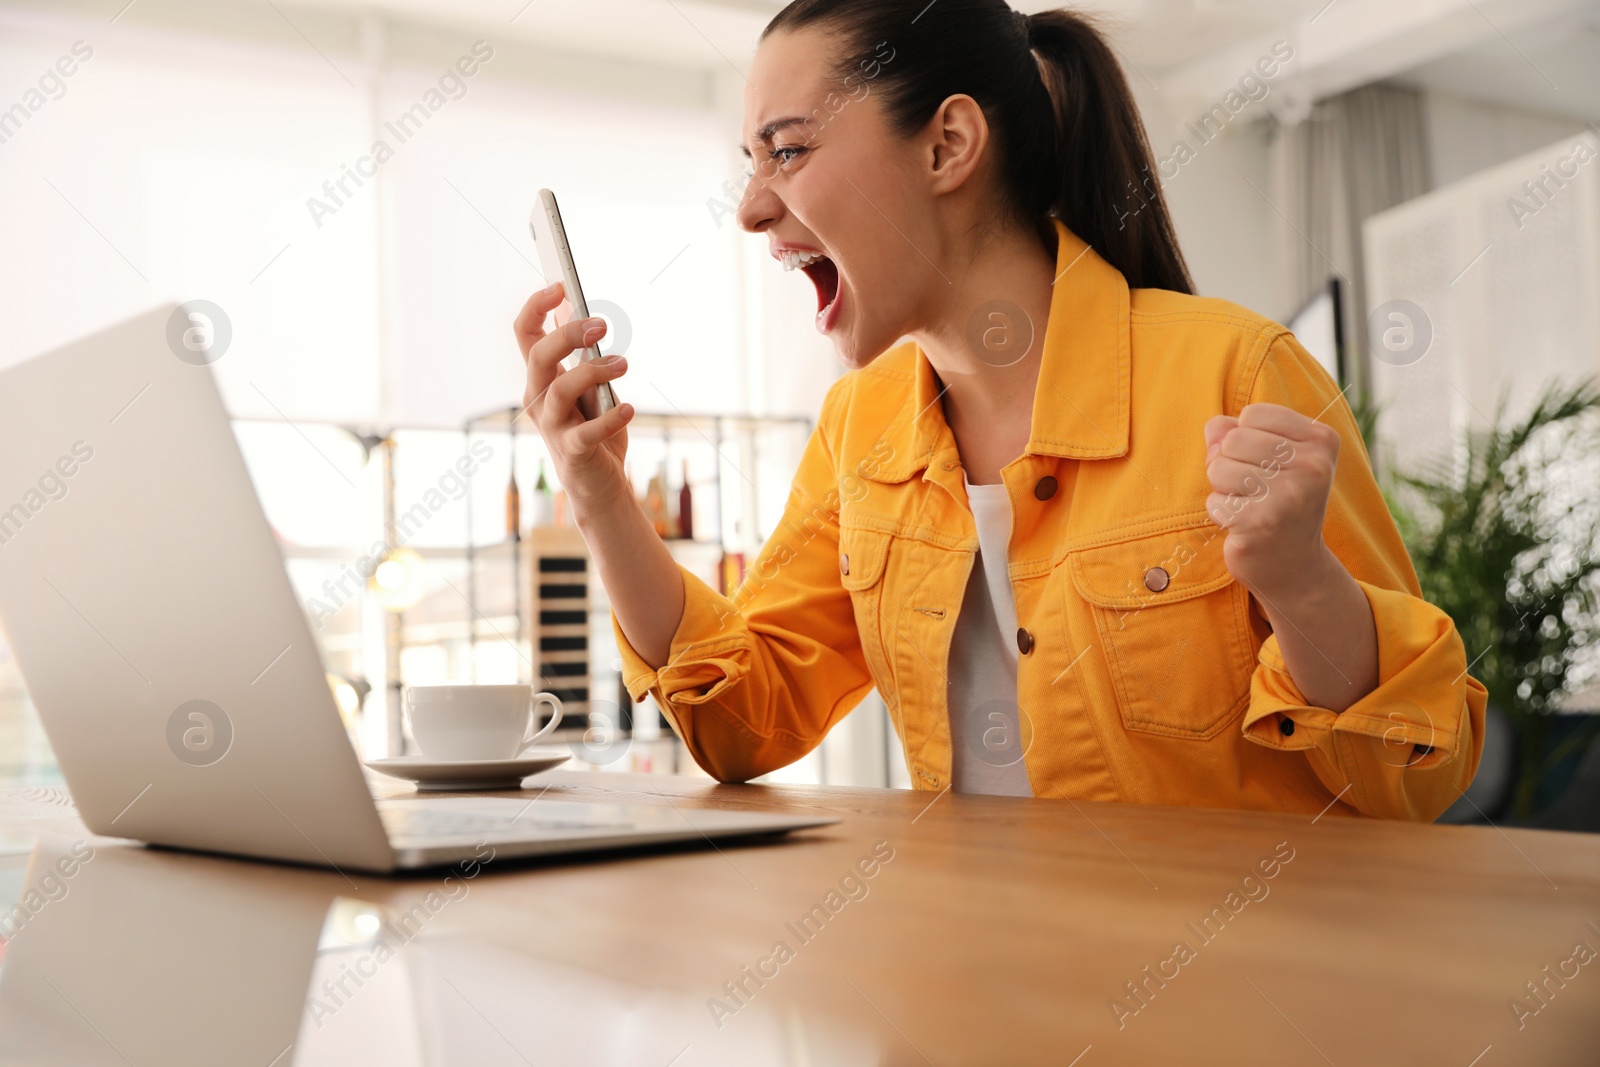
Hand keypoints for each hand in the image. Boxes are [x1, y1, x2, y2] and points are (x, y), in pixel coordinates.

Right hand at [515, 281, 633, 507]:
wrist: (599, 486)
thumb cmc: (594, 430)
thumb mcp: (589, 387)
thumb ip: (582, 357)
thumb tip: (579, 314)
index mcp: (540, 379)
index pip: (524, 334)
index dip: (535, 306)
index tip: (560, 285)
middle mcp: (538, 400)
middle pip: (539, 356)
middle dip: (568, 334)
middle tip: (602, 326)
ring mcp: (552, 427)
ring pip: (561, 389)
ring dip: (594, 371)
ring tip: (624, 365)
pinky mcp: (573, 452)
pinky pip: (587, 432)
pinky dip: (610, 419)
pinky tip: (629, 410)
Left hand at [1203, 402, 1340, 600]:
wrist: (1295, 566)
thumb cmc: (1278, 502)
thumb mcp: (1270, 458)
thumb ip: (1237, 431)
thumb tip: (1213, 427)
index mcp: (1321, 440)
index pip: (1253, 413)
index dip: (1244, 436)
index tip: (1266, 464)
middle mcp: (1312, 466)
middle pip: (1233, 438)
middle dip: (1229, 463)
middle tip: (1254, 490)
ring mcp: (1288, 496)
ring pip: (1218, 467)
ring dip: (1223, 489)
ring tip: (1249, 506)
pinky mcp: (1261, 523)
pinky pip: (1215, 501)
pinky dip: (1221, 514)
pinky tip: (1244, 526)